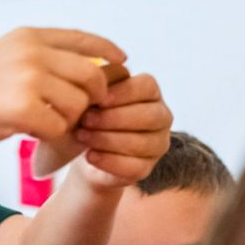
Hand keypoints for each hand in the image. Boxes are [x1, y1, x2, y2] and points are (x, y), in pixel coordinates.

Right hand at [0, 28, 126, 152]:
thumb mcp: (6, 57)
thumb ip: (41, 56)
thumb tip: (88, 64)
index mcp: (29, 36)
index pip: (84, 39)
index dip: (108, 50)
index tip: (122, 62)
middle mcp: (31, 51)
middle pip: (91, 75)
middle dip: (92, 98)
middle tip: (79, 114)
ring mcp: (27, 78)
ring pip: (79, 104)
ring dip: (69, 120)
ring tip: (46, 124)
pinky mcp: (22, 107)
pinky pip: (60, 126)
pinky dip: (52, 135)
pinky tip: (33, 134)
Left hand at [72, 72, 173, 187]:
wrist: (83, 150)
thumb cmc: (88, 113)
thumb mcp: (91, 95)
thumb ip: (98, 83)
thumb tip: (94, 76)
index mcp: (150, 92)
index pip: (147, 87)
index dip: (124, 92)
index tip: (99, 98)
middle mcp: (161, 117)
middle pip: (149, 116)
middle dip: (114, 118)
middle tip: (86, 119)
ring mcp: (158, 144)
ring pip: (142, 143)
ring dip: (108, 139)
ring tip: (82, 136)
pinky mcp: (147, 168)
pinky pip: (134, 167)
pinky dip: (110, 162)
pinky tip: (90, 155)